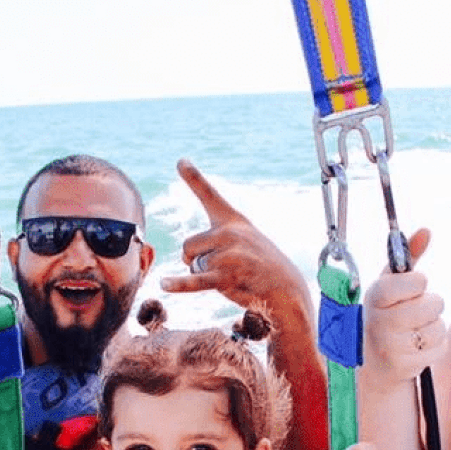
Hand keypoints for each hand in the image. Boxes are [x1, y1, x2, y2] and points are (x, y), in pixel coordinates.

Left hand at [159, 159, 308, 312]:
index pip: (209, 195)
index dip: (194, 177)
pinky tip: (164, 284)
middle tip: (224, 267)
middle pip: (187, 246)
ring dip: (206, 277)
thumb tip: (185, 256)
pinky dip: (180, 284)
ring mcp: (228, 254)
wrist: (287, 288)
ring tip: (234, 278)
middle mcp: (229, 232)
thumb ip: (213, 240)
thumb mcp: (243, 241)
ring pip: (193, 267)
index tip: (180, 161)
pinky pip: (196, 280)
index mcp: (232, 220)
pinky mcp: (227, 278)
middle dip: (196, 260)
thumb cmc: (261, 265)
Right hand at [361, 229, 444, 390]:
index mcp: (375, 295)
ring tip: (415, 331)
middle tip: (415, 313)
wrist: (374, 363)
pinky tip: (416, 348)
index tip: (414, 288)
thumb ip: (408, 256)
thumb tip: (425, 231)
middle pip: (432, 304)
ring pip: (437, 327)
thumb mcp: (391, 285)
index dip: (418, 284)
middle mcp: (378, 320)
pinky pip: (438, 347)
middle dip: (430, 307)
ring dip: (432, 328)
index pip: (411, 281)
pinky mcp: (403, 365)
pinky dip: (434, 347)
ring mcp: (389, 345)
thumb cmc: (387, 315)